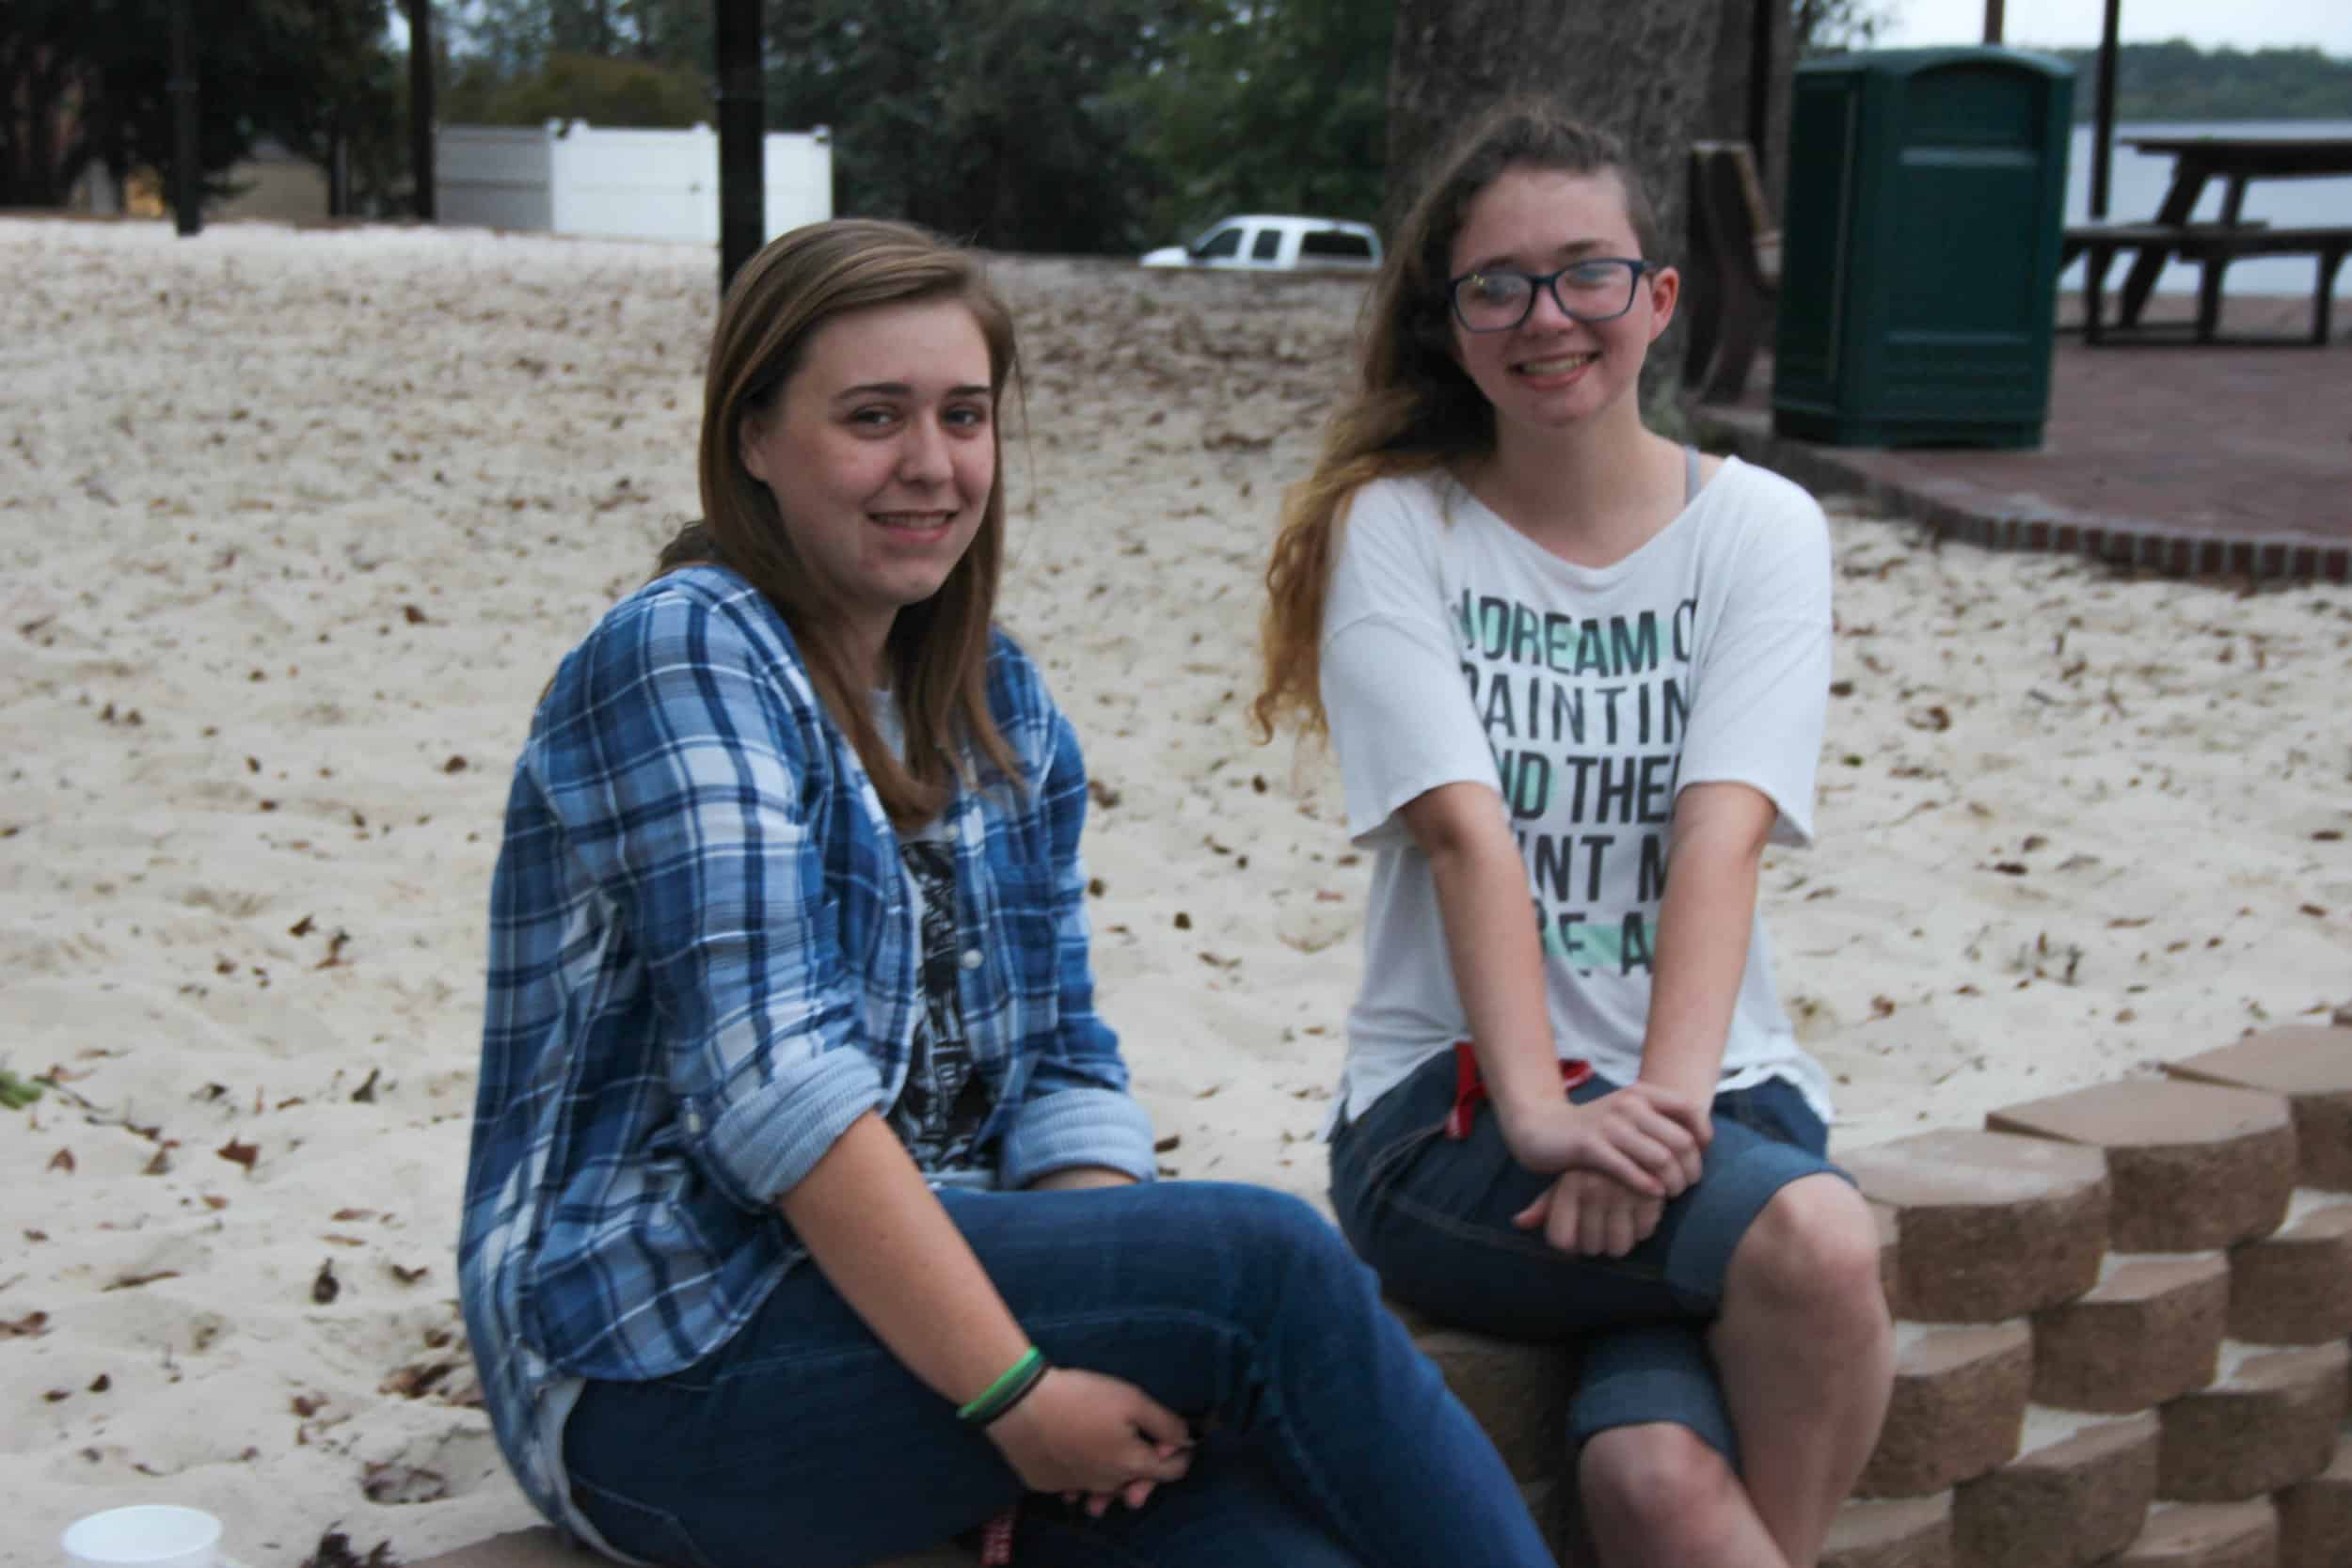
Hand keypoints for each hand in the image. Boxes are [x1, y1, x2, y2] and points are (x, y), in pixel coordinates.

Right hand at [984, 1367, 1193, 1503]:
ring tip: (1110, 1459)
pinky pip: (1071, 1485)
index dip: (1180, 1454)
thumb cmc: (1082, 1398)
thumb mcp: (1132, 1400)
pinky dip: (1079, 1474)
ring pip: (1102, 1490)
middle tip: (1145, 1447)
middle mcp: (1106, 1485)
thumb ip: (1165, 1423)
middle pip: (1135, 1485)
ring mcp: (1075, 1488)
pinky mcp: (1047, 1484)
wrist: (1022, 1404)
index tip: (1174, 1436)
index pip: (1172, 1473)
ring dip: (1111, 1480)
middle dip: (1146, 1471)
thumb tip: (1187, 1439)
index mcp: (1131, 1466)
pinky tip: (1074, 1455)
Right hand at [1495, 1082, 1708, 1196]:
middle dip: (1690, 1169)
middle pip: (1680, 1140)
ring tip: (1670, 1194)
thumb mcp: (1627, 1115)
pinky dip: (1647, 1185)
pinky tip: (1653, 1195)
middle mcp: (1627, 1104)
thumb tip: (1702, 1144)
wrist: (1541, 1128)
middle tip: (1686, 1185)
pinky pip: (1629, 1169)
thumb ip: (1659, 1122)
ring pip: (1660, 1158)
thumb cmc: (1593, 1129)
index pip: (1689, 1109)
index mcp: (1640, 1093)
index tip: (1701, 1156)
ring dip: (1672, 1182)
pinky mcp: (1590, 1146)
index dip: (1703, 1135)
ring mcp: (1609, 1124)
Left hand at [1512, 1168, 1665, 1256]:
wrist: (1635, 1129)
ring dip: (1618, 1244)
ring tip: (1620, 1229)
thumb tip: (1519, 1222)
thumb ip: (1545, 1204)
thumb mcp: (1567, 1178)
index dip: (1568, 1246)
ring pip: (1617, 1247)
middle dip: (1594, 1247)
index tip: (1574, 1242)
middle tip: (1600, 1237)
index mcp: (1571, 1183)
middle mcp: (1594, 1188)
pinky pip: (1644, 1232)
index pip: (1560, 1239)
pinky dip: (1642, 1230)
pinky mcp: (1652, 1193)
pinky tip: (1640, 1217)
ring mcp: (1624, 1192)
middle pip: (1590, 1248)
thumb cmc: (1594, 1163)